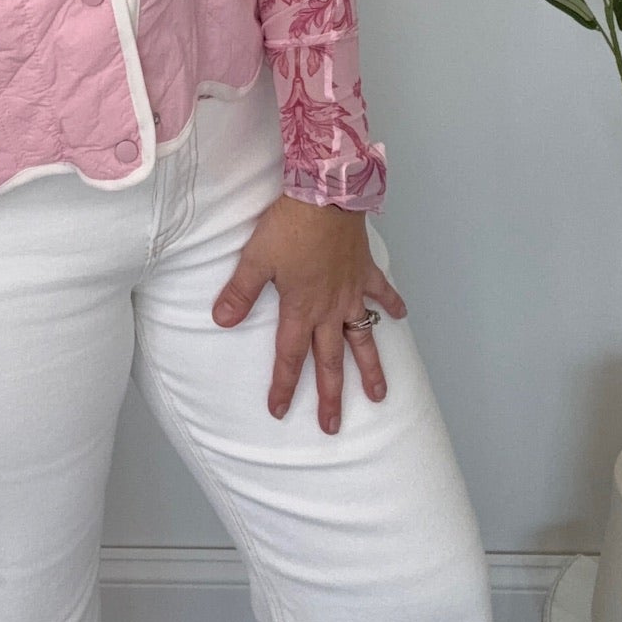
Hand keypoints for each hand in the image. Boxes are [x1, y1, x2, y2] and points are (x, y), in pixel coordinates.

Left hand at [211, 197, 406, 431]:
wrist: (326, 195)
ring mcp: (351, 291)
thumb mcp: (255, 259)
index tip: (279, 411)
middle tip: (332, 426)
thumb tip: (220, 320)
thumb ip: (240, 293)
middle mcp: (329, 309)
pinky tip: (401, 316)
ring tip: (378, 395)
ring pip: (362, 338)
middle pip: (330, 360)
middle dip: (330, 396)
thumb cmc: (289, 226)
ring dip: (370, 367)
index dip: (283, 385)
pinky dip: (391, 304)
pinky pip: (381, 292)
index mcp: (301, 309)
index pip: (290, 357)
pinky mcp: (365, 270)